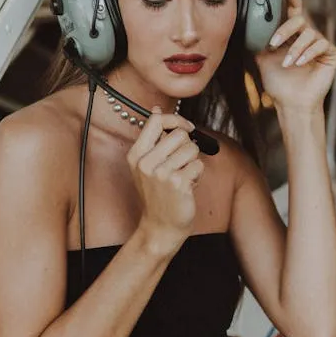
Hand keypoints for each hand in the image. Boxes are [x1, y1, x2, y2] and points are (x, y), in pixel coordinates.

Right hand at [127, 108, 203, 244]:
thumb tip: (156, 109)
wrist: (160, 227)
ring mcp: (161, 173)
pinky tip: (187, 186)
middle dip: (188, 146)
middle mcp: (146, 162)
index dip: (176, 120)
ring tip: (183, 175)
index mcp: (136, 154)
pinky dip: (197, 174)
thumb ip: (152, 138)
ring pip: (192, 149)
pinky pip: (198, 165)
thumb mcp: (146, 166)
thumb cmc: (157, 195)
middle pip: (179, 134)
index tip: (185, 128)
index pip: (156, 120)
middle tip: (182, 163)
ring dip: (193, 161)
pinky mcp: (177, 183)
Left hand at [255, 0, 335, 110]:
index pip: (294, 10)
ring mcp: (321, 44)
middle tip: (273, 43)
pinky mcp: (332, 54)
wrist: (291, 103)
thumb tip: (245, 25)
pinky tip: (299, 63)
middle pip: (299, 20)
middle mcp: (308, 36)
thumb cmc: (278, 82)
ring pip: (309, 34)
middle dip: (285, 30)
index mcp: (293, 34)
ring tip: (287, 63)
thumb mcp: (263, 58)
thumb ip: (259, 40)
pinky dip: (308, 53)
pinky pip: (321, 45)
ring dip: (295, 48)